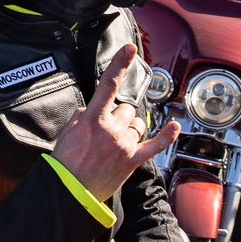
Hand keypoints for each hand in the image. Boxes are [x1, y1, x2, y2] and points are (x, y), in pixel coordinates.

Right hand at [50, 43, 176, 201]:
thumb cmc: (66, 165)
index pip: (107, 85)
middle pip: (126, 108)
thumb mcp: (67, 133)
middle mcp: (111, 129)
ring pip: (137, 123)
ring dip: (130, 127)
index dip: (119, 64)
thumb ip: (82, 117)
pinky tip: (174, 127)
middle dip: (119, 115)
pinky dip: (166, 136)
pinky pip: (154, 145)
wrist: (70, 192)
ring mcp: (124, 145)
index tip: (129, 49)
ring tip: (117, 142)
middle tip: (107, 131)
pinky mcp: (132, 160)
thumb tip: (91, 110)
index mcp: (92, 119)